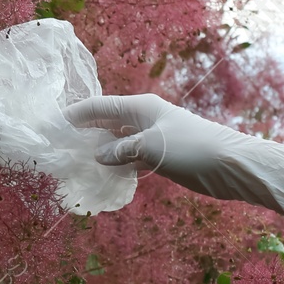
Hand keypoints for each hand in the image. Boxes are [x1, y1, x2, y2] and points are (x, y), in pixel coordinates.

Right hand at [63, 93, 283, 240]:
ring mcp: (151, 138)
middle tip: (59, 147)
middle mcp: (143, 119)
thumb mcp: (151, 146)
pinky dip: (116, 166)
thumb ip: (121, 151)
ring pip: (117, 143)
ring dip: (99, 153)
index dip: (75, 114)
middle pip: (106, 124)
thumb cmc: (192, 148)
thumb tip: (97, 156)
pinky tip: (103, 177)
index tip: (52, 124)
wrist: (231, 165)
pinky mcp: (160, 157)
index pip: (99, 106)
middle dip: (84, 134)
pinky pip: (129, 159)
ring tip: (75, 164)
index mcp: (140, 107)